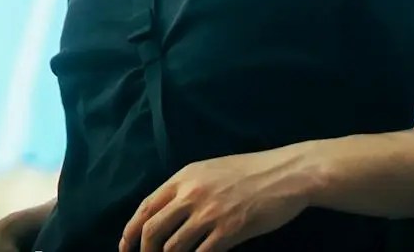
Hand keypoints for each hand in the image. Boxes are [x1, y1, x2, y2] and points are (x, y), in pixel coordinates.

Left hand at [120, 147, 315, 251]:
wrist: (287, 173)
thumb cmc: (251, 171)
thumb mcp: (211, 170)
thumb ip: (187, 189)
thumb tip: (167, 213)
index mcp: (185, 177)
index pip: (146, 207)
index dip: (131, 231)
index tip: (126, 247)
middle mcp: (191, 194)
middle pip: (152, 230)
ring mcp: (209, 213)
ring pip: (172, 248)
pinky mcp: (229, 231)